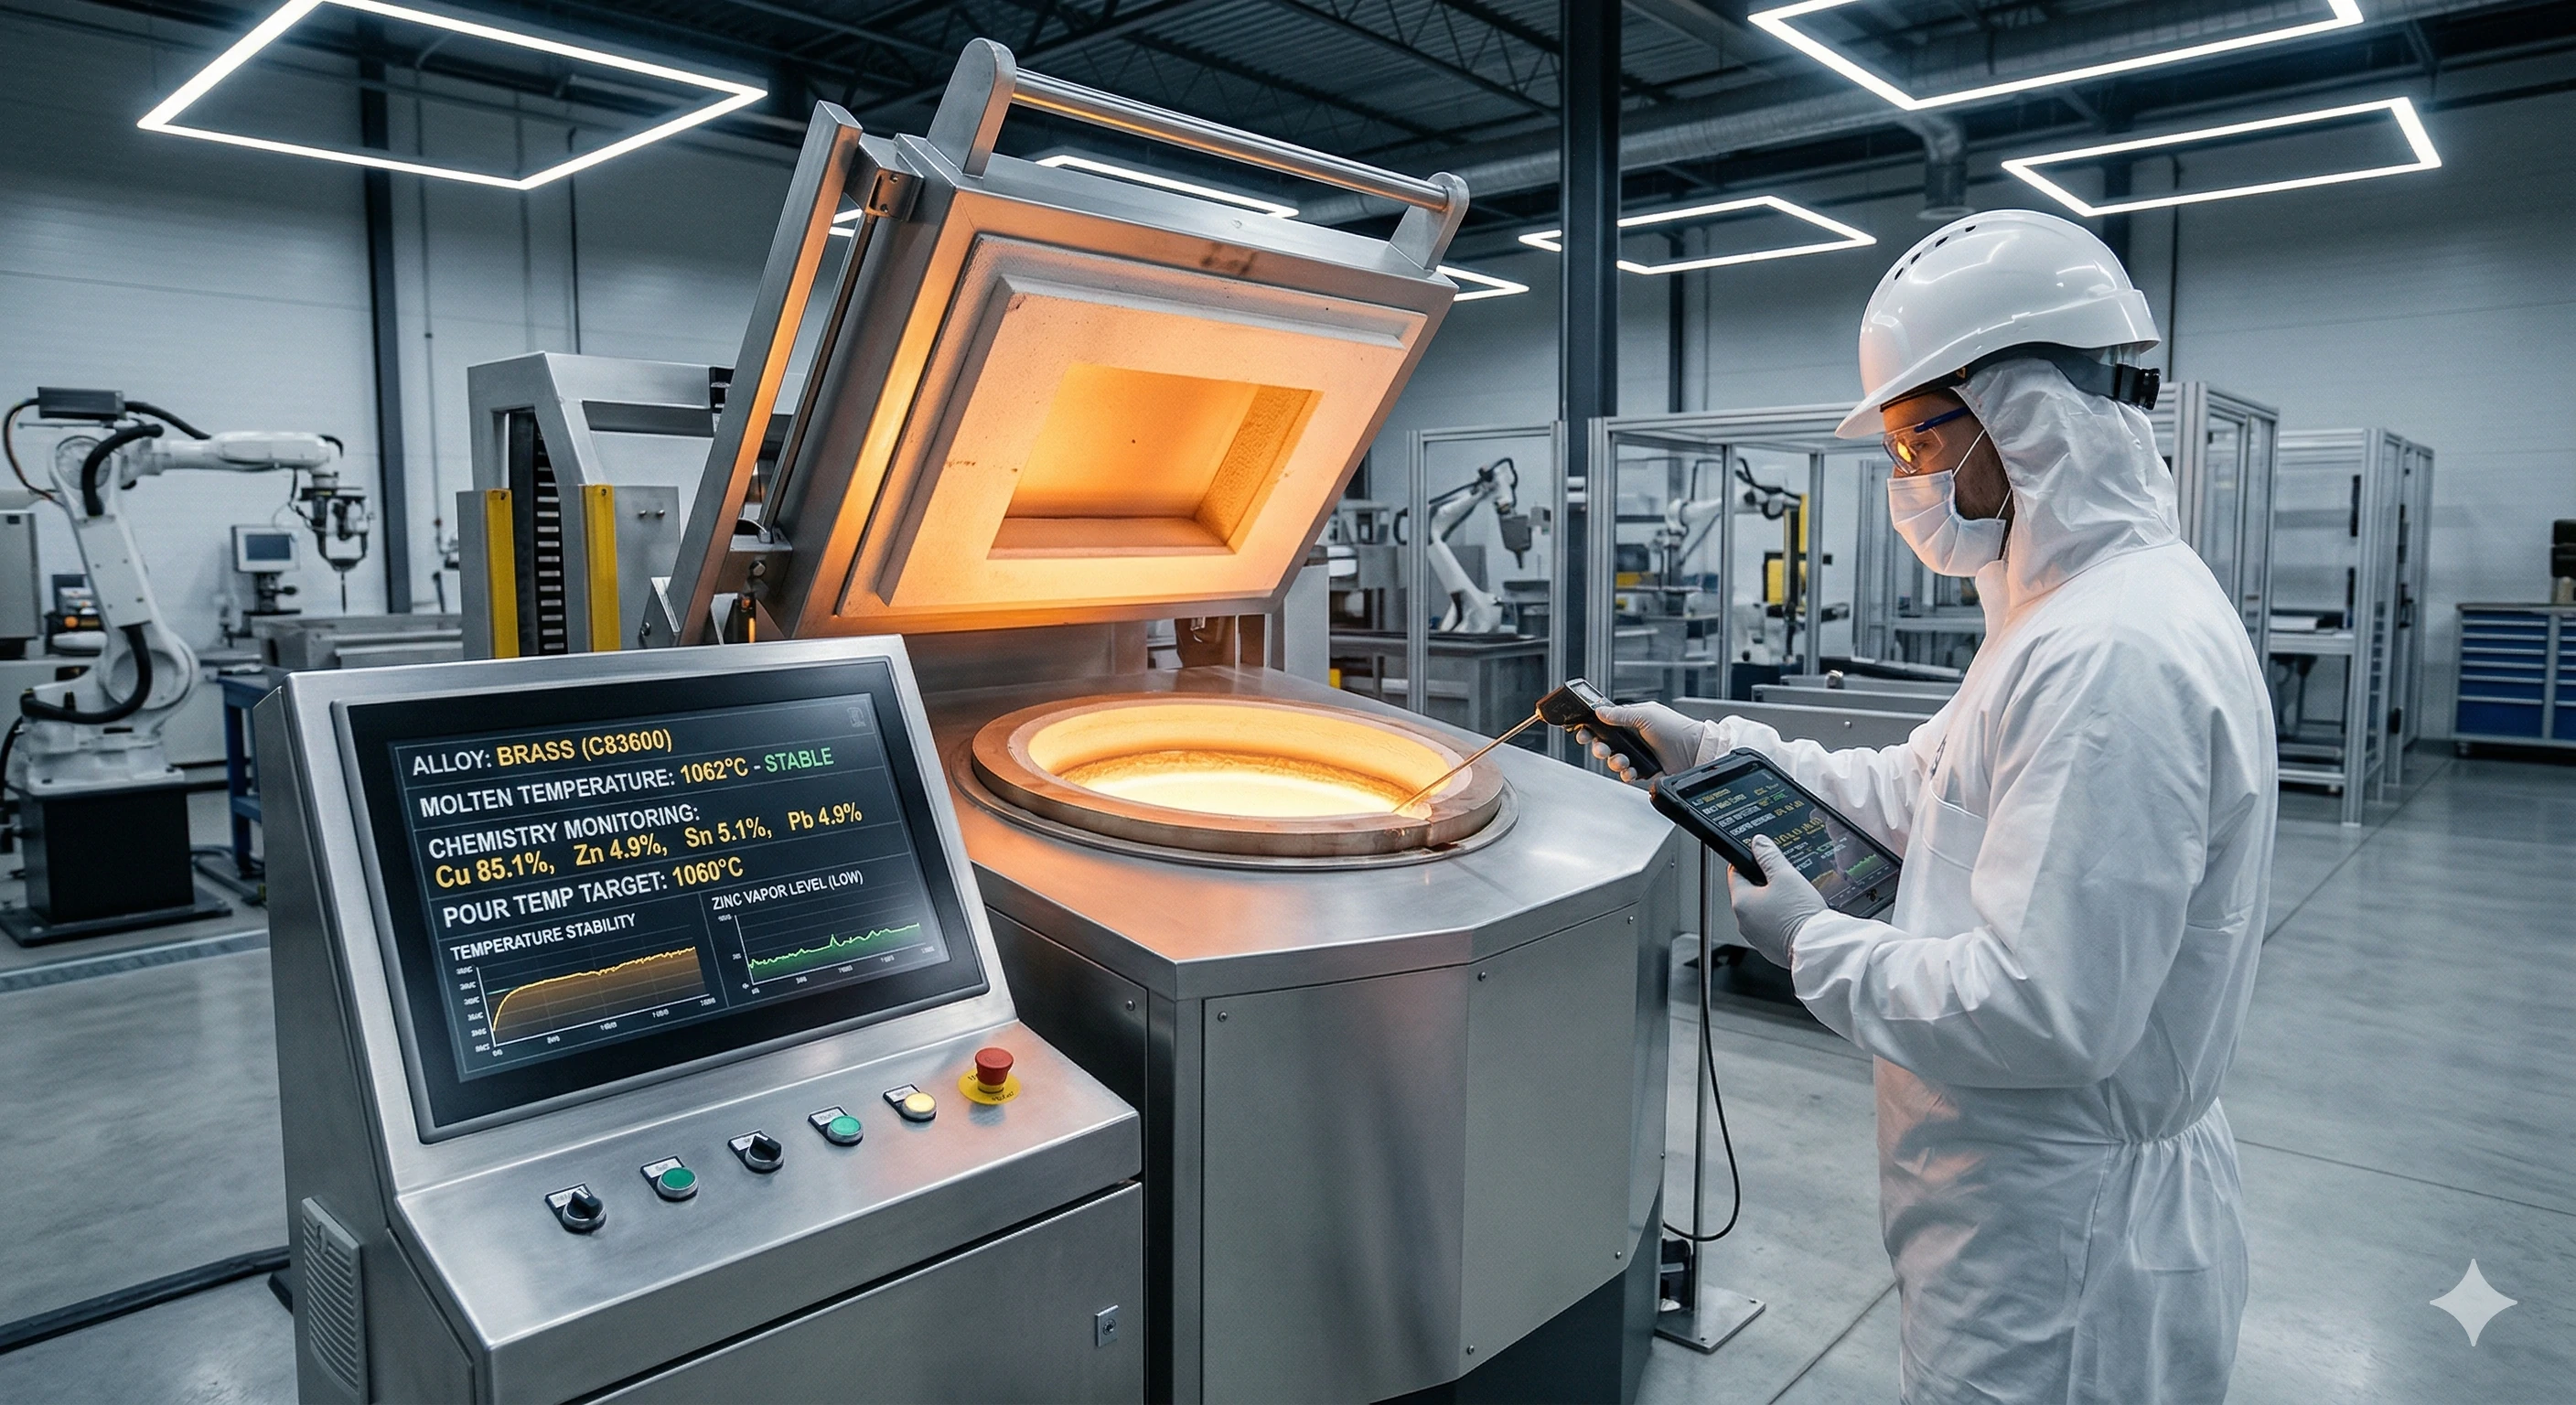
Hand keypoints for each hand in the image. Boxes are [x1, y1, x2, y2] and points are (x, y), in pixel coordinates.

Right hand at [1575, 701, 1705, 781]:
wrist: (1695, 752)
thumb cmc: (1675, 729)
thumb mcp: (1646, 715)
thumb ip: (1620, 714)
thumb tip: (1600, 711)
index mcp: (1631, 721)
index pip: (1604, 724)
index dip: (1591, 728)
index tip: (1582, 732)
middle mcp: (1633, 739)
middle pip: (1604, 744)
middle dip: (1599, 748)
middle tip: (1602, 749)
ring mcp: (1637, 755)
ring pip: (1613, 761)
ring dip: (1614, 762)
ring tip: (1623, 761)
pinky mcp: (1643, 771)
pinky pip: (1626, 775)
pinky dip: (1626, 774)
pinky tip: (1632, 771)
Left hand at [1726, 835, 1828, 967]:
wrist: (1817, 948)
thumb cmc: (1800, 915)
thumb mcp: (1785, 875)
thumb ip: (1769, 856)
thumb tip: (1758, 843)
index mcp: (1741, 902)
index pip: (1734, 873)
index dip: (1747, 861)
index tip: (1758, 857)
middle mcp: (1743, 922)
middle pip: (1748, 892)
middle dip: (1764, 883)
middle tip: (1783, 878)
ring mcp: (1756, 937)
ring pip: (1760, 911)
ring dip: (1773, 902)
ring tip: (1793, 898)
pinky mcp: (1770, 948)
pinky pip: (1771, 927)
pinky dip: (1780, 919)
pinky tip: (1795, 915)